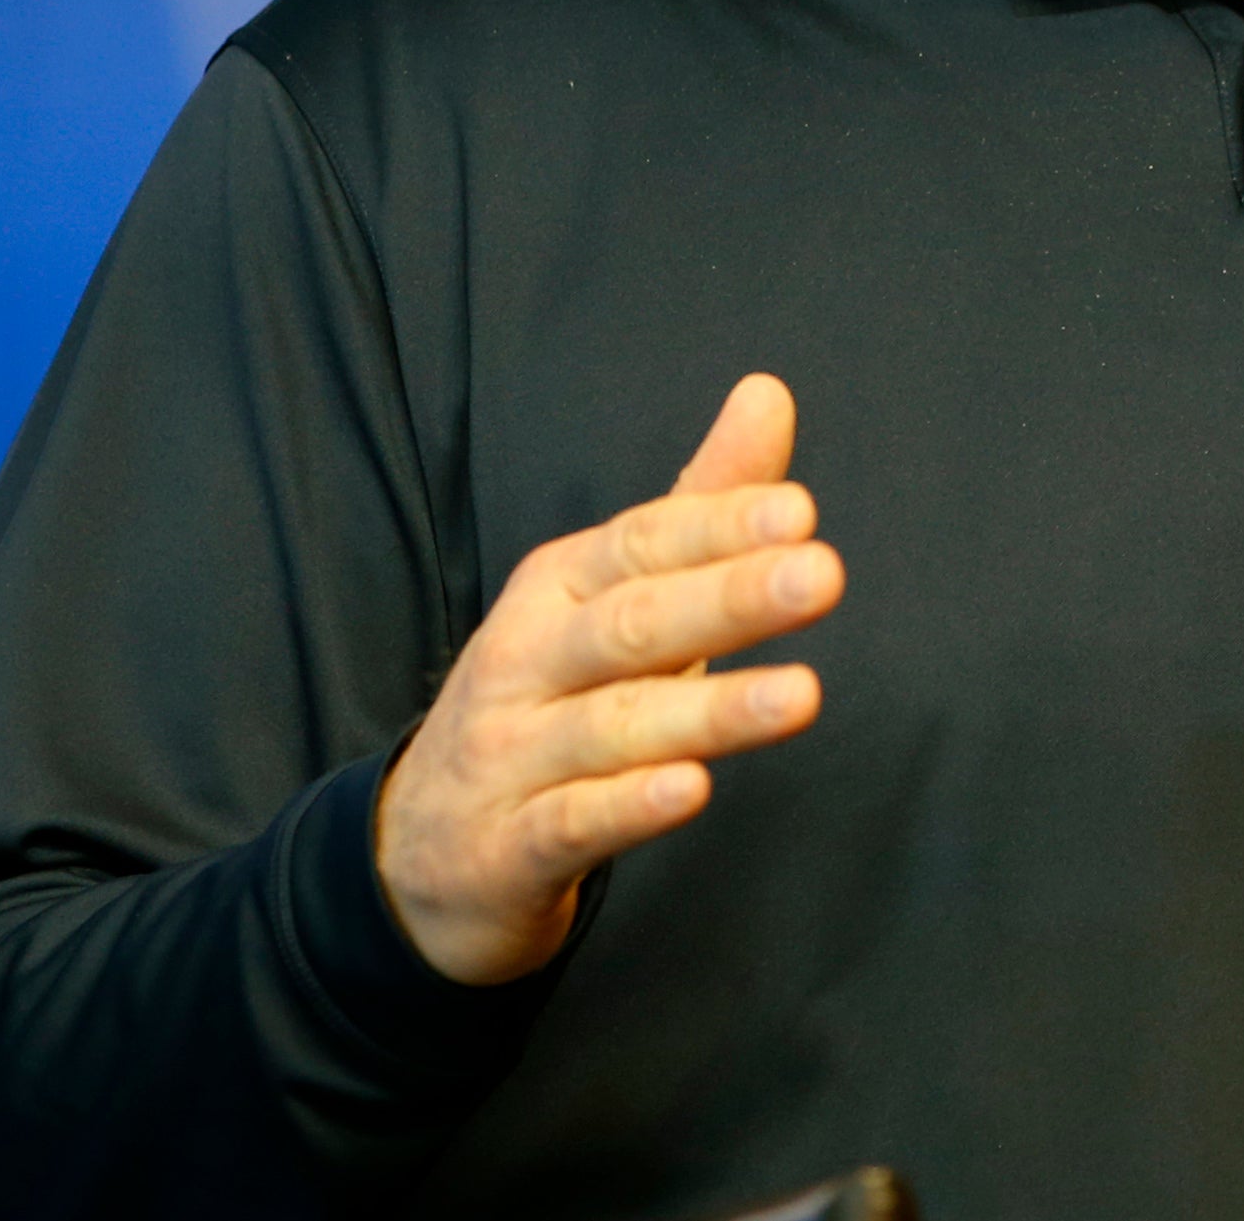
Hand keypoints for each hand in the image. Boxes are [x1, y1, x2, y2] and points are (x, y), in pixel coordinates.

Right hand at [374, 372, 841, 984]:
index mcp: (557, 588)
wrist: (423, 851)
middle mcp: (526, 660)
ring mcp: (510, 755)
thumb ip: (699, 506)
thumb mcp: (618, 597)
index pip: (641, 545)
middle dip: (727, 598)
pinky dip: (630, 806)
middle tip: (820, 577)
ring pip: (612, 727)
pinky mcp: (507, 847)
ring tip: (802, 694)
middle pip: (630, 624)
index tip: (801, 512)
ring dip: (710, 712)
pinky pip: (571, 822)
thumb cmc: (550, 700)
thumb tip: (768, 392)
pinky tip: (691, 790)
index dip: (718, 527)